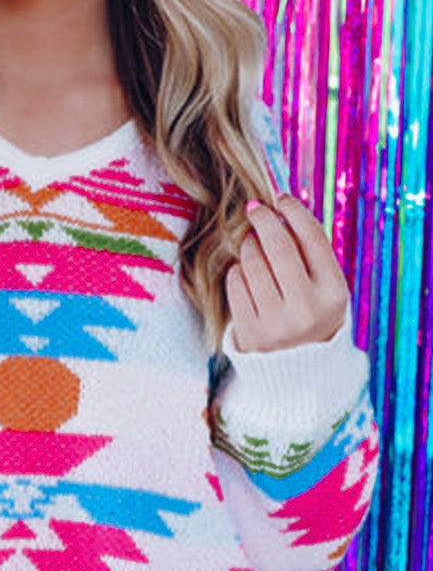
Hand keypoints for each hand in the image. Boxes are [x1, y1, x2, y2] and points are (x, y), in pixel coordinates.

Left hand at [225, 195, 349, 351]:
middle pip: (278, 245)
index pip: (312, 237)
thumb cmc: (311, 314)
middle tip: (254, 209)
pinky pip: (235, 282)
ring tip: (253, 247)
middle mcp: (307, 308)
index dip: (293, 211)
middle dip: (263, 219)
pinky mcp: (250, 332)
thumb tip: (280, 208)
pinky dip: (238, 272)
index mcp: (334, 293)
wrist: (298, 371)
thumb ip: (311, 253)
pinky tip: (246, 275)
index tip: (280, 198)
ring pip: (252, 261)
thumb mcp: (326, 288)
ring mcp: (277, 323)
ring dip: (249, 246)